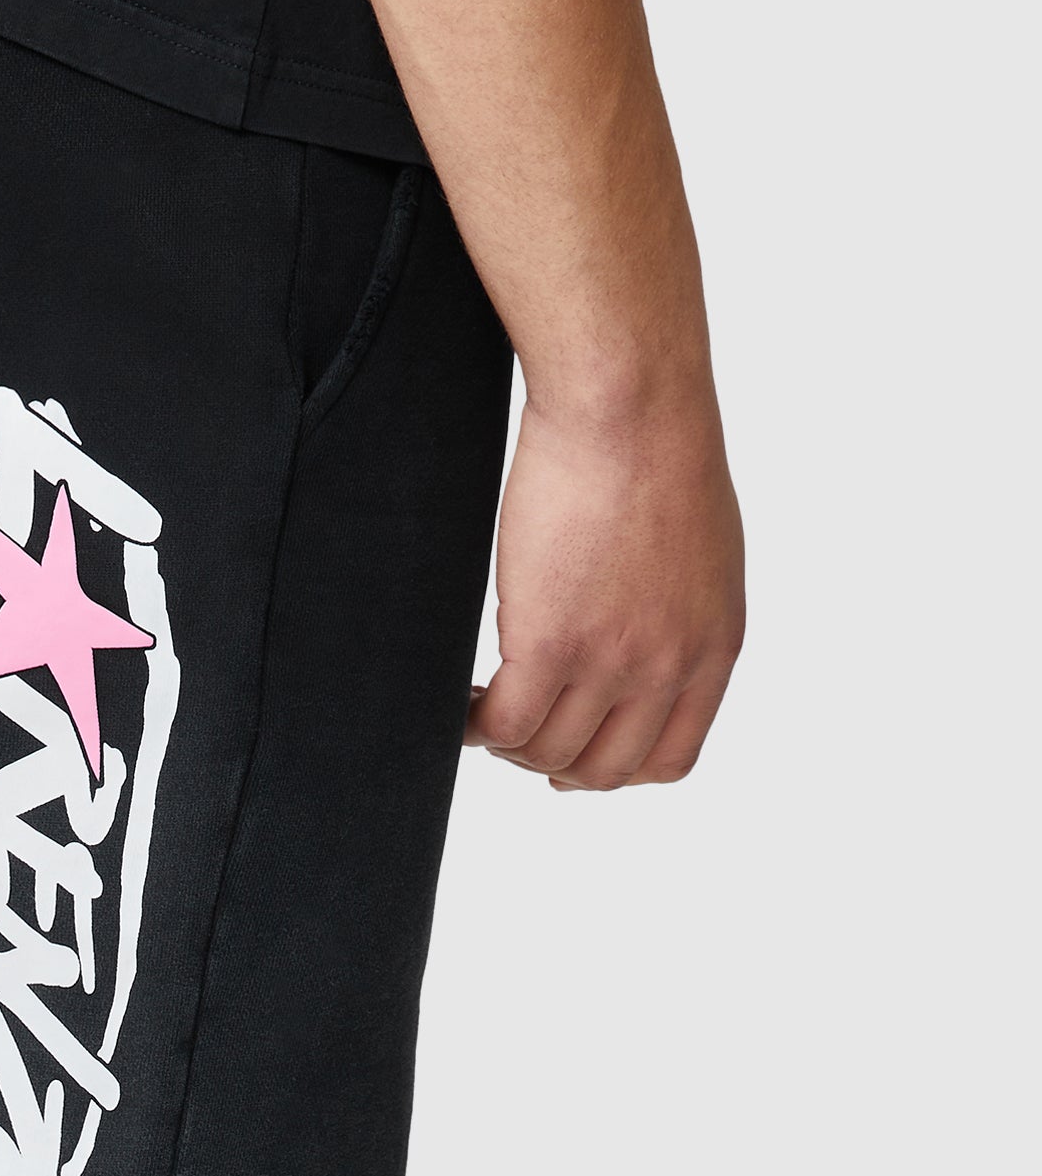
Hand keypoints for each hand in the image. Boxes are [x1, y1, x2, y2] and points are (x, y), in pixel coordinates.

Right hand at [467, 382, 745, 790]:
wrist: (630, 405)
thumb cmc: (659, 452)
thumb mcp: (703, 556)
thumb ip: (679, 620)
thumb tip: (637, 651)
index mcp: (712, 649)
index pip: (668, 759)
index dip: (614, 770)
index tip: (576, 756)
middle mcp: (667, 667)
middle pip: (603, 770)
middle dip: (553, 764)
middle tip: (518, 733)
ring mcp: (610, 661)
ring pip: (547, 752)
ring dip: (508, 742)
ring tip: (485, 706)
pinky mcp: (549, 642)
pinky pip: (503, 723)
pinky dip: (474, 726)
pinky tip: (464, 700)